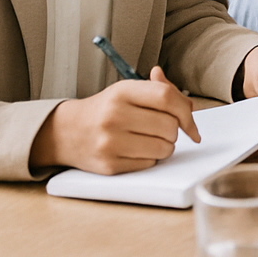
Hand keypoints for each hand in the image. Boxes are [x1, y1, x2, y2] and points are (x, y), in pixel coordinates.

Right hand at [29, 67, 199, 174]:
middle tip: (161, 129)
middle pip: (169, 126)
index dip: (186, 111)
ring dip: (165, 146)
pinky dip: (150, 158)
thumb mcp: (128, 91)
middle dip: (174, 131)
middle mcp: (114, 115)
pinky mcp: (109, 165)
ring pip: (164, 148)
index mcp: (122, 91)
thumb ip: (161, 92)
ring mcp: (110, 142)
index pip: (167, 97)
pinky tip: (136, 150)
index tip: (190, 123)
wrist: (67, 132)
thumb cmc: (106, 109)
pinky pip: (149, 164)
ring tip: (149, 139)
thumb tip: (189, 105)